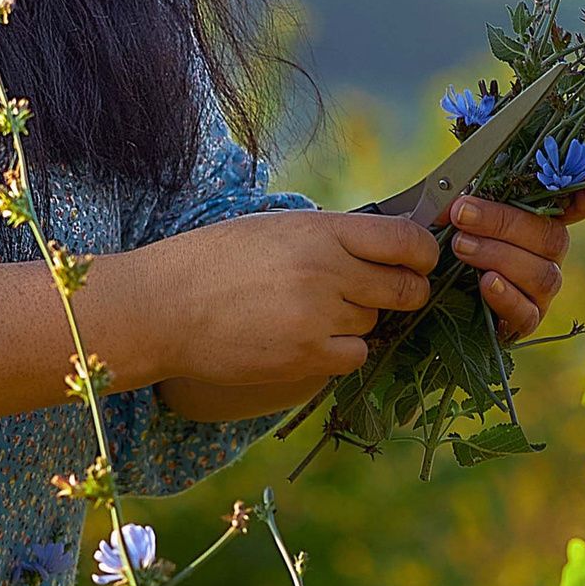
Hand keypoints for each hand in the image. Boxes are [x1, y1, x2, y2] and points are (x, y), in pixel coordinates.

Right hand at [112, 208, 442, 418]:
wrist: (161, 307)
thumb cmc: (212, 261)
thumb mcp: (274, 228)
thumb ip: (329, 237)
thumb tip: (383, 246)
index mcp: (320, 231)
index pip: (405, 240)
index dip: (423, 253)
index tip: (420, 261)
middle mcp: (326, 271)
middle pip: (405, 288)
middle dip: (404, 291)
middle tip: (383, 292)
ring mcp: (318, 317)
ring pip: (374, 323)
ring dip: (357, 320)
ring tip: (311, 312)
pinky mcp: (306, 357)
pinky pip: (354, 356)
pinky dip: (340, 351)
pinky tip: (307, 339)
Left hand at [440, 182, 584, 336]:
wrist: (433, 296)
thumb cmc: (455, 244)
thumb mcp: (457, 218)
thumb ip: (464, 204)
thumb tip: (456, 201)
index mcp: (541, 222)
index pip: (577, 206)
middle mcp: (550, 256)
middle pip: (551, 237)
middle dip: (503, 222)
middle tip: (463, 214)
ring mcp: (543, 290)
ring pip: (541, 273)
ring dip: (497, 255)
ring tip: (461, 246)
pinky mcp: (527, 321)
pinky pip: (527, 311)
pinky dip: (507, 296)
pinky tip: (486, 283)